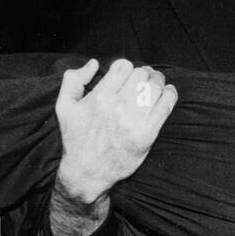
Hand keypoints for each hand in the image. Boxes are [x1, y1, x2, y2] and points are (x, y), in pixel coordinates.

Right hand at [54, 58, 177, 203]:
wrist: (87, 172)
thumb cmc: (75, 138)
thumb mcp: (64, 106)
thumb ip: (73, 79)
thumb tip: (94, 63)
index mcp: (100, 96)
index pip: (123, 66)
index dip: (127, 67)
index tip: (127, 74)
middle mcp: (118, 106)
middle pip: (141, 74)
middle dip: (144, 73)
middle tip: (145, 77)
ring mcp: (134, 121)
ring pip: (155, 87)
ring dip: (158, 81)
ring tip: (157, 83)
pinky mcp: (147, 134)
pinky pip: (166, 106)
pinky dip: (170, 95)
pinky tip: (168, 93)